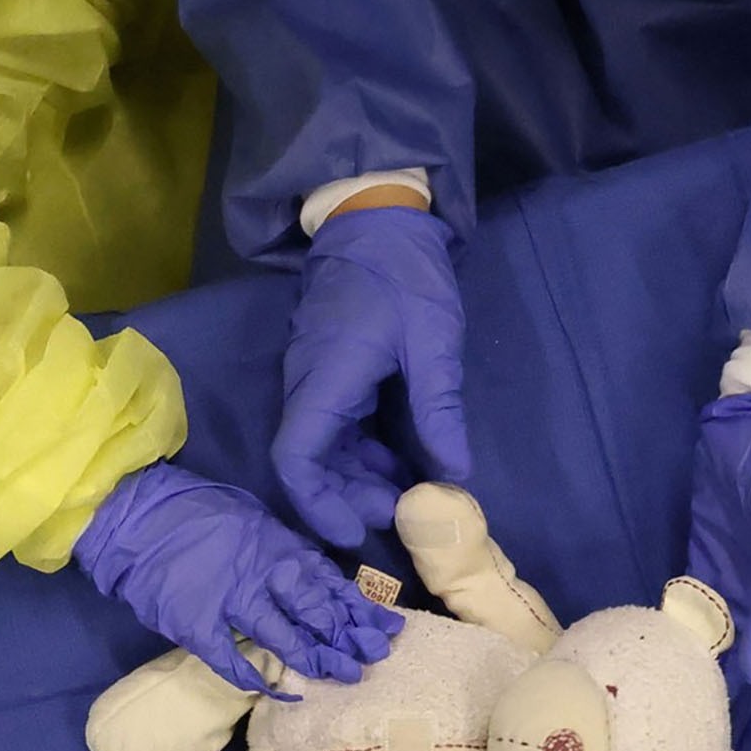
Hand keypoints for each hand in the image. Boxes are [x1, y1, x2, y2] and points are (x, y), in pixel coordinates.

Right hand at [75, 462, 402, 693]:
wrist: (135, 516)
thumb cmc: (196, 512)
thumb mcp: (253, 520)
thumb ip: (283, 551)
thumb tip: (318, 580)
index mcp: (276, 545)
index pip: (327, 582)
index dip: (357, 608)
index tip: (386, 627)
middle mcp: (260, 572)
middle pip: (314, 609)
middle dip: (347, 636)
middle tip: (375, 658)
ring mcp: (228, 600)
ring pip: (282, 634)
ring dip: (314, 657)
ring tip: (343, 676)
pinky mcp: (196, 623)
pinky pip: (230, 657)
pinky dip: (254, 677)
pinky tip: (280, 691)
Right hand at [277, 205, 469, 546]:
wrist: (378, 219)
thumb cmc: (404, 272)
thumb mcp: (433, 338)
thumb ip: (438, 407)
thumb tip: (454, 474)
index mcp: (324, 379)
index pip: (295, 458)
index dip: (319, 504)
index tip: (357, 531)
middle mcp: (308, 386)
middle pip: (310, 463)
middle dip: (349, 498)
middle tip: (403, 512)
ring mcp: (317, 381)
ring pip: (324, 449)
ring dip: (359, 479)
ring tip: (409, 494)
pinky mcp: (331, 377)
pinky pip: (338, 429)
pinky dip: (365, 455)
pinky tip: (403, 464)